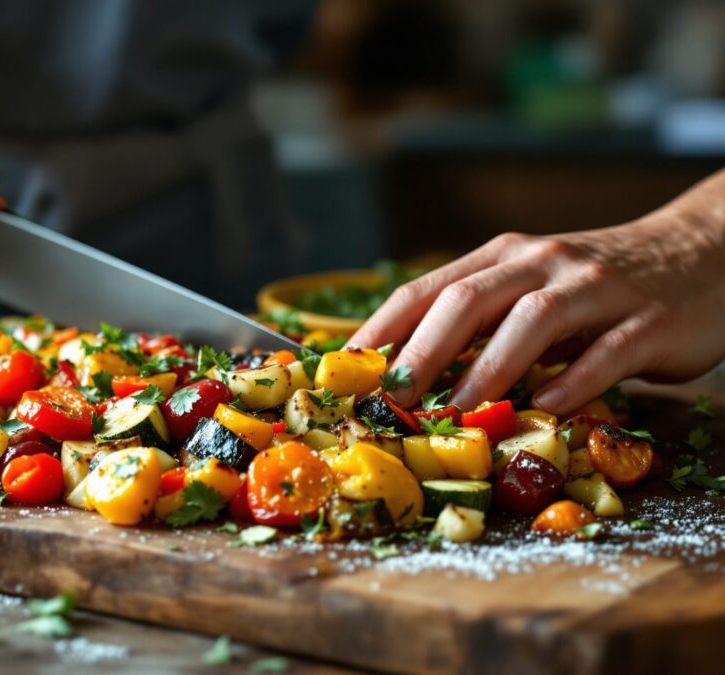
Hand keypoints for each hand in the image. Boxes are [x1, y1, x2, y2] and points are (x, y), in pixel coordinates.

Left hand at [348, 188, 724, 415]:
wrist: (703, 252)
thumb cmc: (597, 286)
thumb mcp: (531, 291)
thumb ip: (481, 324)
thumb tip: (407, 376)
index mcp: (504, 257)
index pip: (427, 288)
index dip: (382, 328)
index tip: (345, 371)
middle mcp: (542, 264)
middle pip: (468, 300)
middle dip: (422, 351)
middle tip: (390, 399)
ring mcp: (597, 289)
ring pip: (532, 321)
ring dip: (488, 370)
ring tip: (458, 415)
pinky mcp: (648, 320)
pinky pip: (607, 351)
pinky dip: (575, 380)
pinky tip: (548, 408)